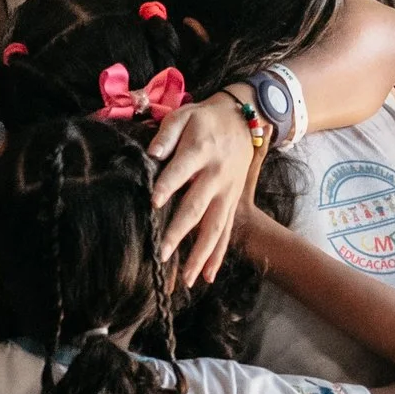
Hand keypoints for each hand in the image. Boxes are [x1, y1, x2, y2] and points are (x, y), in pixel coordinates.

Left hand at [147, 95, 258, 283]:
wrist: (243, 120)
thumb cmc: (204, 119)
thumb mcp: (184, 115)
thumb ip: (166, 134)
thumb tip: (151, 154)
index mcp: (200, 151)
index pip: (180, 171)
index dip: (167, 186)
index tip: (154, 203)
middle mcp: (215, 176)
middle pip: (196, 207)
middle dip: (179, 231)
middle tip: (162, 254)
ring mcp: (227, 193)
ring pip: (214, 227)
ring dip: (201, 254)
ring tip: (187, 278)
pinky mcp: (232, 203)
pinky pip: (226, 232)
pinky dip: (218, 255)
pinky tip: (208, 276)